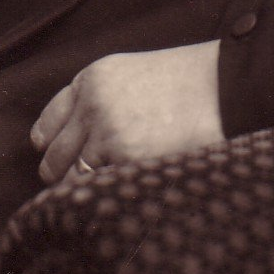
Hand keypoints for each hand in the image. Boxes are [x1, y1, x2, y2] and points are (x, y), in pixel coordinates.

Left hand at [30, 39, 223, 183]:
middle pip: (53, 156)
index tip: (56, 157)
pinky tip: (119, 197)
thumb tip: (78, 142)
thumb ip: (101, 100)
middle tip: (79, 185)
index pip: (49, 121)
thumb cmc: (187, 83)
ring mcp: (107, 130)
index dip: (50, 144)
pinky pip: (99, 189)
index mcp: (93, 78)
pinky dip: (105, 198)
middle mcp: (92, 103)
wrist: (223, 83)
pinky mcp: (126, 156)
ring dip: (85, 191)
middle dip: (62, 175)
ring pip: (72, 179)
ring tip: (102, 197)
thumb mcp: (134, 75)